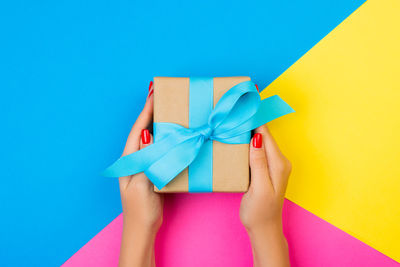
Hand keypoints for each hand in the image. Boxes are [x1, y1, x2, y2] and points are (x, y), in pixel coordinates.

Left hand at [119, 82, 162, 266]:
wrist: (142, 228)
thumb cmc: (139, 208)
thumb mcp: (141, 185)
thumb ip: (146, 161)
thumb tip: (149, 136)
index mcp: (130, 158)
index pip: (138, 128)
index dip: (146, 110)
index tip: (154, 93)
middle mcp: (137, 157)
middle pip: (145, 129)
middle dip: (154, 112)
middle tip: (165, 95)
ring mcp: (146, 163)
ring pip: (154, 138)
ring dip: (161, 123)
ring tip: (172, 108)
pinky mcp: (155, 170)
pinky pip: (163, 149)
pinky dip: (169, 138)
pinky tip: (177, 133)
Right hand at [240, 125, 290, 266]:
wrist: (263, 229)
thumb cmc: (260, 212)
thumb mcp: (259, 188)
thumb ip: (259, 163)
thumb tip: (257, 138)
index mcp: (278, 164)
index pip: (266, 135)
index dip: (254, 121)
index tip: (240, 109)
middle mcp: (279, 161)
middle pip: (264, 135)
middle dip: (250, 124)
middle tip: (232, 114)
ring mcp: (273, 165)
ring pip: (260, 142)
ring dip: (248, 132)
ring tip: (233, 122)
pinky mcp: (265, 169)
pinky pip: (257, 150)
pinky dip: (248, 143)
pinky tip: (238, 140)